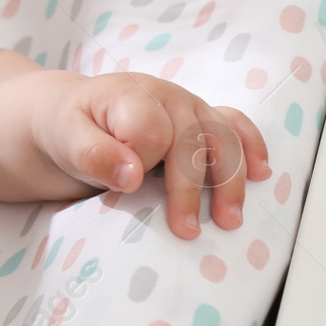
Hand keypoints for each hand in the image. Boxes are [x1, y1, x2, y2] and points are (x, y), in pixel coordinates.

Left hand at [32, 72, 271, 239]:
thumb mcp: (64, 139)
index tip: (128, 189)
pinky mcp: (201, 119)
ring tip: (229, 220)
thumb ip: (92, 154)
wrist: (69, 116)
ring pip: (222, 137)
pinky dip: (250, 148)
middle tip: (187, 230)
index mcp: (129, 95)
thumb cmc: (67, 129)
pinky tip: (261, 174)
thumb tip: (132, 175)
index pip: (151, 130)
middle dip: (191, 188)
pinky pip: (234, 126)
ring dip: (229, 180)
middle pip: (192, 139)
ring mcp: (188, 106)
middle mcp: (165, 96)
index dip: (143, 162)